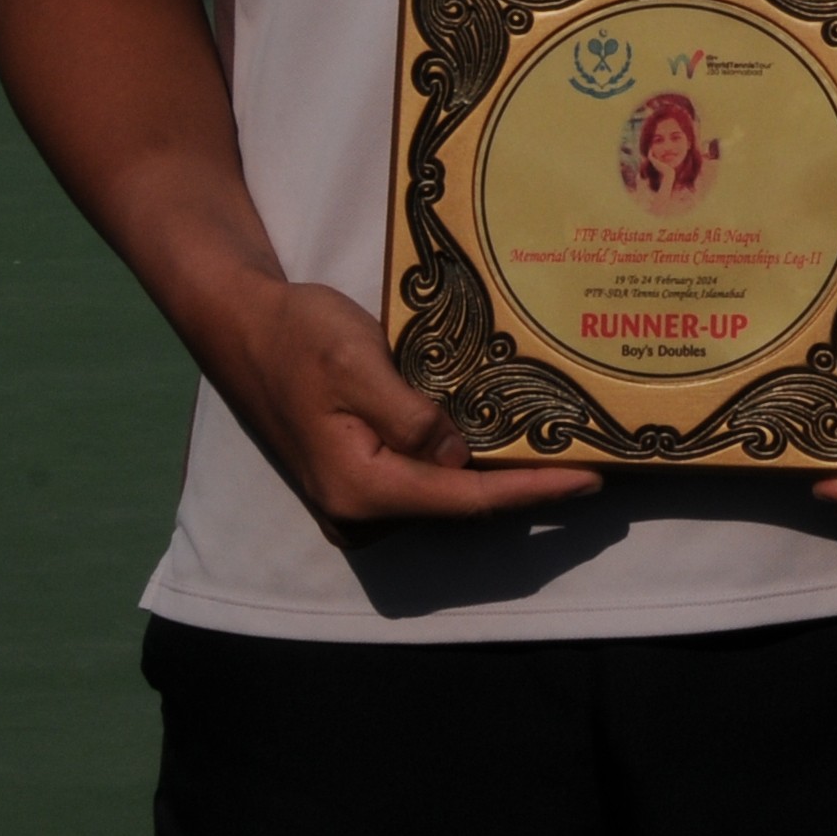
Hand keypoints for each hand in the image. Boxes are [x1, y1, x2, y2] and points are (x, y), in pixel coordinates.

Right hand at [211, 277, 600, 529]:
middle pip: (461, 509)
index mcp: (360, 487)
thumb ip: (411, 417)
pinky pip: (427, 481)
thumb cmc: (298, 336)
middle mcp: (359, 510)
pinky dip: (470, 466)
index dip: (532, 493)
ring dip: (502, 478)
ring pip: (447, 497)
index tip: (590, 480)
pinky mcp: (359, 478)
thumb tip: (461, 458)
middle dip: (527, 489)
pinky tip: (507, 443)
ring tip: (564, 453)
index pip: (465, 501)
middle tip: (594, 463)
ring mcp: (357, 500)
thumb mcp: (357, 363)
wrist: (242, 325)